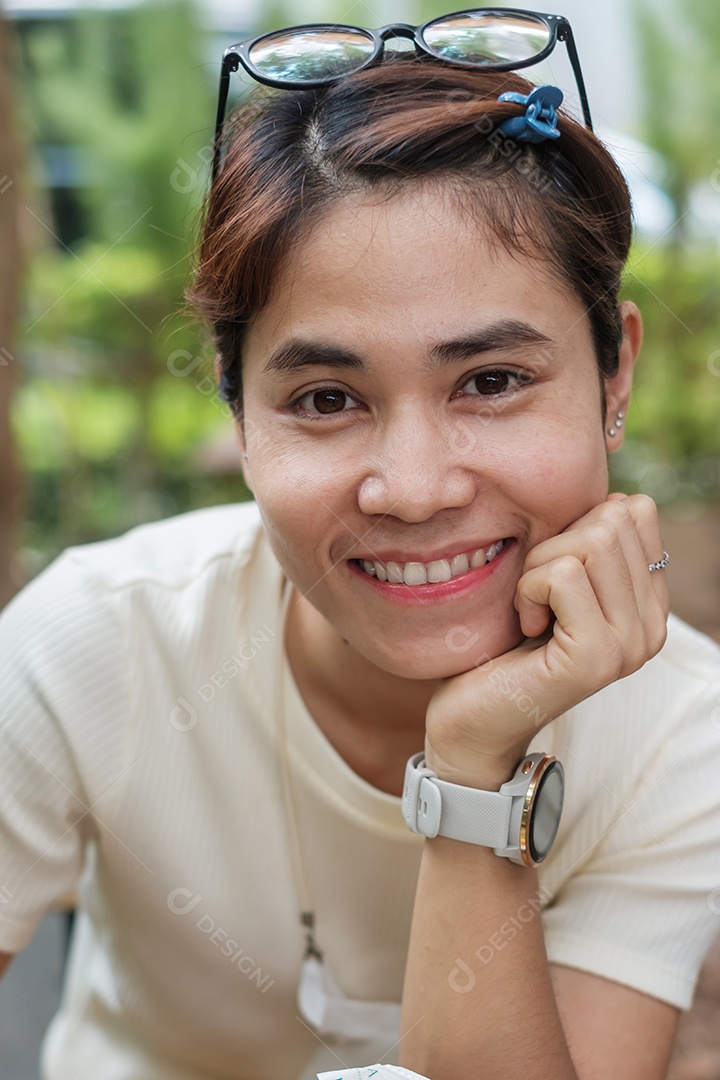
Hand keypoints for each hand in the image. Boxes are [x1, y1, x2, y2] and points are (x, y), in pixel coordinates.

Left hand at [425, 494, 669, 786]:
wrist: (473, 718)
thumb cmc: (503, 644)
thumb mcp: (551, 582)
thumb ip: (586, 544)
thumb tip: (610, 496)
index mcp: (647, 603)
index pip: (636, 510)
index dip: (576, 524)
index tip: (552, 573)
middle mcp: (651, 625)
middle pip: (613, 520)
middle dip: (554, 544)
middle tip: (534, 593)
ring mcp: (629, 645)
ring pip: (590, 542)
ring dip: (539, 567)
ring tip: (530, 609)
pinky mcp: (596, 657)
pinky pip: (563, 575)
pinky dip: (528, 589)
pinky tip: (526, 625)